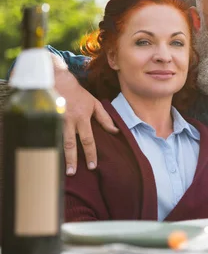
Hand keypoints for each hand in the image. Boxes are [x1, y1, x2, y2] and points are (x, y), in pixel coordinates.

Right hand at [52, 55, 117, 174]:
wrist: (57, 81)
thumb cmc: (78, 94)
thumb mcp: (94, 103)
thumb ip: (105, 118)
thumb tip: (115, 131)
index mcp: (82, 118)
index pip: (88, 140)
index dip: (91, 154)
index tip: (92, 166)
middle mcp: (68, 121)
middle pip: (70, 144)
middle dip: (72, 160)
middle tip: (73, 173)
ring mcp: (55, 120)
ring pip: (58, 141)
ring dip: (59, 156)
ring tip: (60, 169)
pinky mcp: (45, 119)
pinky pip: (48, 135)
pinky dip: (49, 146)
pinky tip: (49, 156)